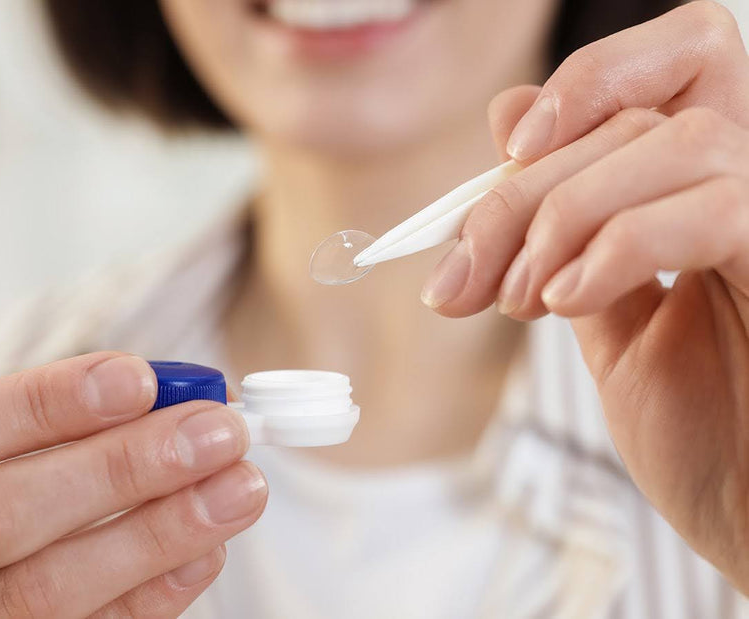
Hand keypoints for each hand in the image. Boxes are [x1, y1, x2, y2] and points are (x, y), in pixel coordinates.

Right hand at [0, 352, 264, 617]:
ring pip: (37, 595)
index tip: (139, 379)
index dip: (37, 404)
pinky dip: (147, 597)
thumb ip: (44, 427)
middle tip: (215, 433)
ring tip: (235, 489)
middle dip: (117, 469)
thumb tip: (166, 392)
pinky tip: (202, 552)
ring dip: (154, 534)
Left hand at [421, 1, 748, 589]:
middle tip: (470, 278)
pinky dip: (621, 245)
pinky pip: (717, 206)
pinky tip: (570, 303)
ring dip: (567, 218)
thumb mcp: (602, 314)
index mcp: (709, 190)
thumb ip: (565, 222)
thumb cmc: (699, 430)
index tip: (502, 157)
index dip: (588, 80)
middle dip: (523, 195)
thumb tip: (512, 115)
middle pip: (634, 118)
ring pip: (674, 142)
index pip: (674, 59)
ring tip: (527, 302)